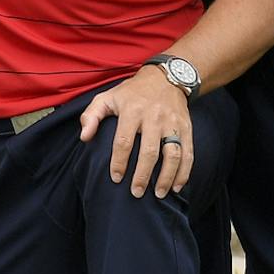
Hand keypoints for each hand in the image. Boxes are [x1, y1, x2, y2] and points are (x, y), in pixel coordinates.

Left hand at [79, 67, 192, 197]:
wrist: (165, 78)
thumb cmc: (131, 93)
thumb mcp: (107, 98)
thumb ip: (91, 116)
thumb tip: (84, 137)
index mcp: (132, 110)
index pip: (124, 141)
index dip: (119, 162)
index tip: (115, 178)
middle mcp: (154, 117)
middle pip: (149, 151)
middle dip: (142, 175)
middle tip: (136, 193)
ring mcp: (172, 124)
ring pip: (173, 154)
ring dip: (166, 177)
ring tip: (159, 194)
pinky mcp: (186, 129)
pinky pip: (188, 154)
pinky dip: (184, 172)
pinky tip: (177, 186)